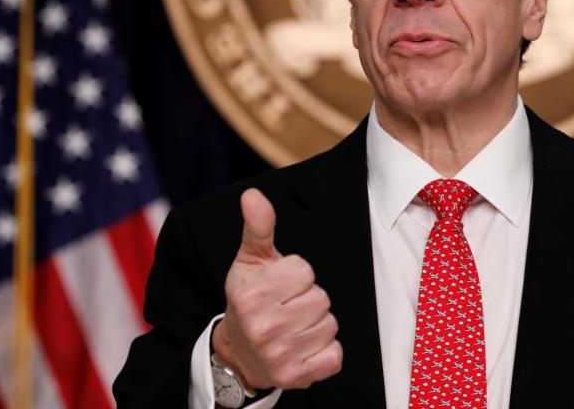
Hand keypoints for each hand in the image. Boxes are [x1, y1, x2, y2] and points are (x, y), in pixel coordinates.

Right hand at [212, 189, 342, 389]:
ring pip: (330, 325)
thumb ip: (258, 226)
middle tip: (287, 307)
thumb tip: (252, 195)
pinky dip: (326, 352)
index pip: (305, 271)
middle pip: (321, 299)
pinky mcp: (297, 377)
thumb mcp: (252, 260)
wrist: (239, 353)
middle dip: (309, 300)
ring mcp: (280, 355)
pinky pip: (335, 355)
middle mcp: (264, 327)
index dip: (298, 276)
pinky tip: (304, 347)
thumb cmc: (250, 298)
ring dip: (317, 325)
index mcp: (253, 295)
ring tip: (294, 327)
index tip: (281, 286)